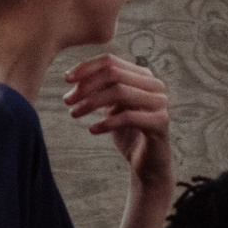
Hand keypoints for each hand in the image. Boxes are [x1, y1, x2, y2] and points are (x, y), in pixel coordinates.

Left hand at [63, 54, 172, 191]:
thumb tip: (73, 78)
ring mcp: (160, 103)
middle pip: (114, 74)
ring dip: (92, 103)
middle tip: (67, 100)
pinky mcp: (160, 123)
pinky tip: (92, 130)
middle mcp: (155, 85)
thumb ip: (99, 91)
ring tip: (74, 114)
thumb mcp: (111, 108)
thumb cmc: (128, 134)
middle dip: (86, 86)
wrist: (148, 165)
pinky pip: (128, 117)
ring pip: (120, 92)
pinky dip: (106, 123)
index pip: (111, 61)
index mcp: (143, 77)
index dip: (86, 68)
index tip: (66, 79)